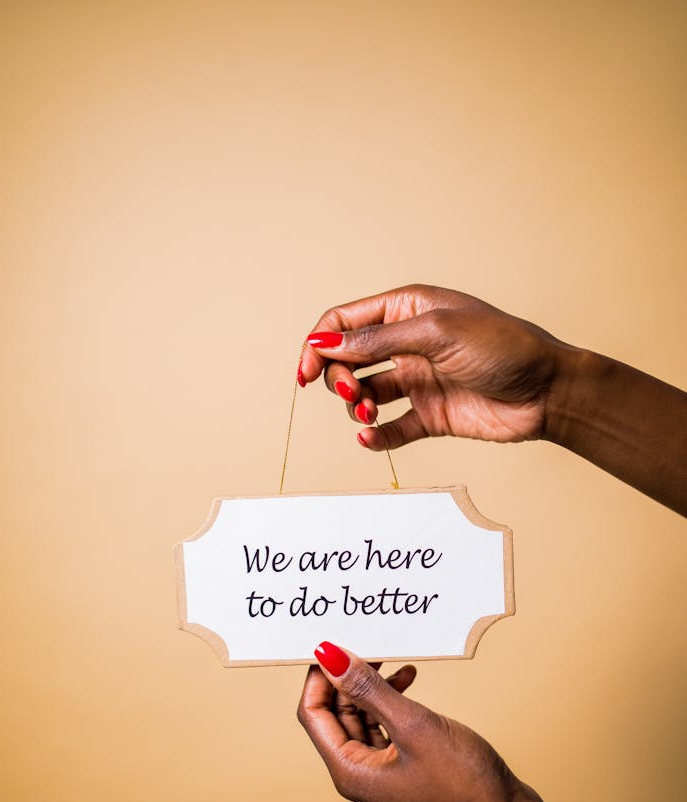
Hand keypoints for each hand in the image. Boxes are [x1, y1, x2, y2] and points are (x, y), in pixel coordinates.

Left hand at [298, 642, 686, 801]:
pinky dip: (393, 702)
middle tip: (366, 643)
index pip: (313, 714)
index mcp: (350, 770)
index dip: (319, 676)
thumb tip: (330, 658)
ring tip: (393, 657)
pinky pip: (385, 727)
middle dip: (346, 678)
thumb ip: (369, 689)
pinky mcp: (405, 768)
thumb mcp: (413, 726)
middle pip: (335, 714)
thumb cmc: (463, 784)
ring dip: (372, 687)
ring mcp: (383, 773)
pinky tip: (410, 679)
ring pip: (362, 718)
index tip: (333, 644)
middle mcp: (359, 774)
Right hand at [299, 284, 568, 449]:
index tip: (304, 371)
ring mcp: (417, 381)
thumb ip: (377, 341)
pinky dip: (375, 436)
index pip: (344, 321)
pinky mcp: (429, 415)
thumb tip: (324, 341)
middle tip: (354, 393)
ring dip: (357, 407)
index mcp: (406, 311)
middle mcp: (406, 345)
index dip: (318, 344)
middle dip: (338, 378)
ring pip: (364, 396)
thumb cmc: (503, 348)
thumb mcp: (436, 333)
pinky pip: (389, 429)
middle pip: (347, 360)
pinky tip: (370, 439)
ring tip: (371, 415)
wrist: (547, 391)